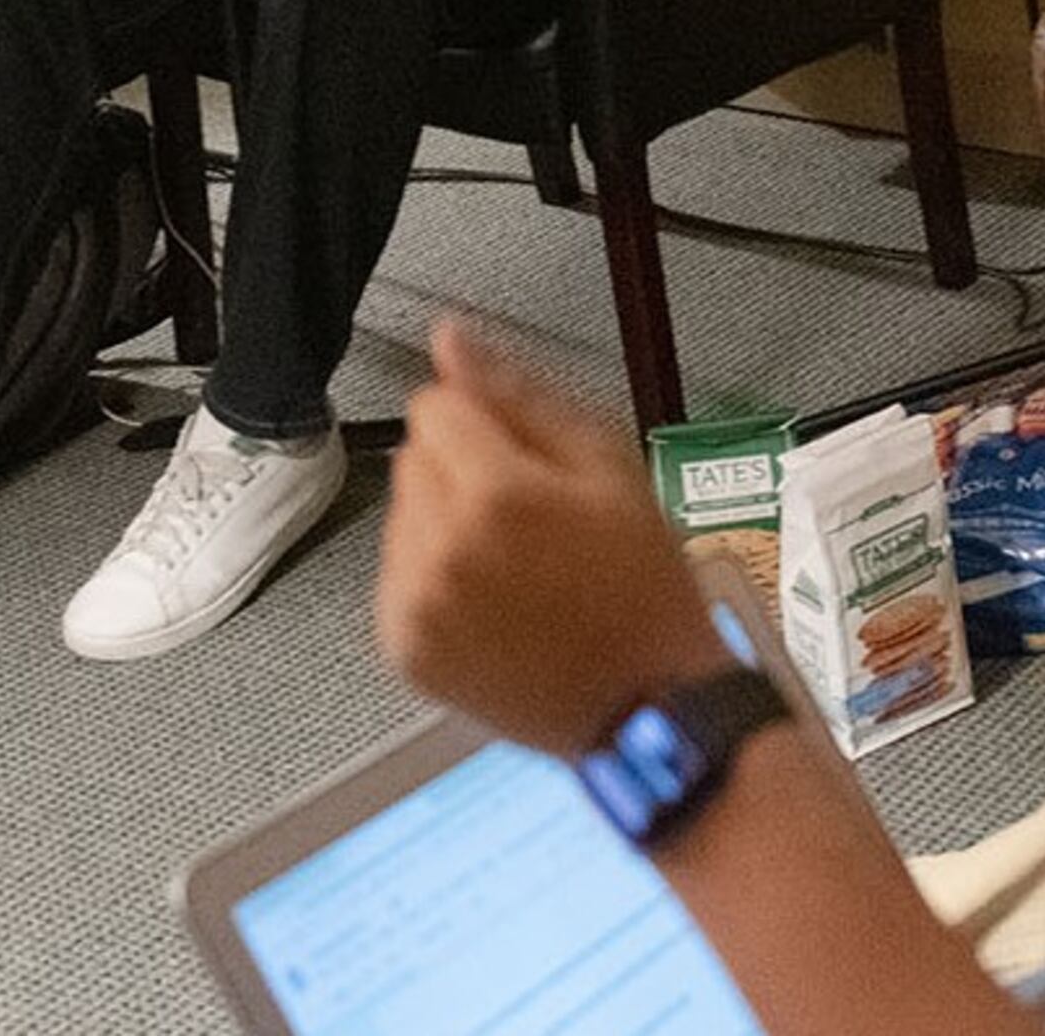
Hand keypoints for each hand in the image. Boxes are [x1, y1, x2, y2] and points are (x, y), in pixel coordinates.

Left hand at [377, 321, 724, 754]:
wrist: (646, 704)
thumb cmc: (646, 589)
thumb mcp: (611, 466)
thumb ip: (522, 395)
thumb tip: (453, 340)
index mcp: (496, 494)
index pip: (435, 404)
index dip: (490, 424)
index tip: (533, 463)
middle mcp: (440, 549)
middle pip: (414, 456)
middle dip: (466, 472)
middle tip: (538, 520)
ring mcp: (415, 604)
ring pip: (403, 516)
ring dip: (447, 526)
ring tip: (520, 566)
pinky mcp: (403, 648)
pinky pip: (398, 577)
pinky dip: (436, 581)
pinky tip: (498, 602)